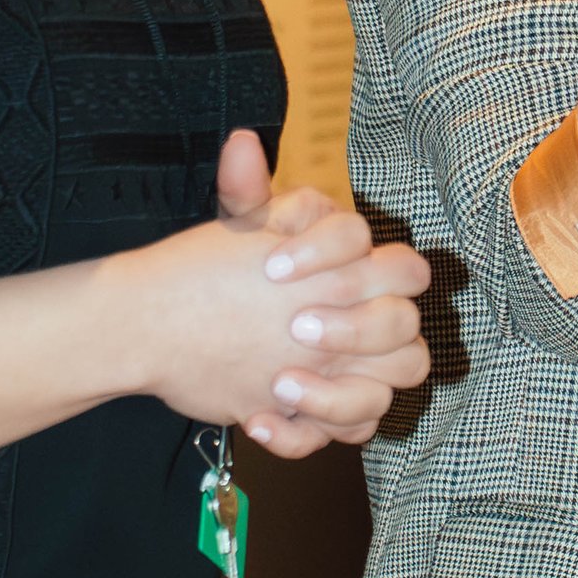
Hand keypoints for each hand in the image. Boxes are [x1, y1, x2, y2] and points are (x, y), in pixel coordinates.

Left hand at [104, 129, 430, 458]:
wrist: (173, 327)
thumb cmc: (220, 274)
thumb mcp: (235, 233)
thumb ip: (247, 189)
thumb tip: (242, 141)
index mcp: (357, 271)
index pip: (395, 263)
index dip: (340, 262)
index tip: (274, 268)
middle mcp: (364, 320)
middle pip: (404, 328)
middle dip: (356, 329)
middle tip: (296, 328)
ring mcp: (348, 370)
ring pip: (384, 392)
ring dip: (337, 396)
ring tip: (279, 386)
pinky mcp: (322, 412)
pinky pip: (341, 435)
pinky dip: (300, 434)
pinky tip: (255, 420)